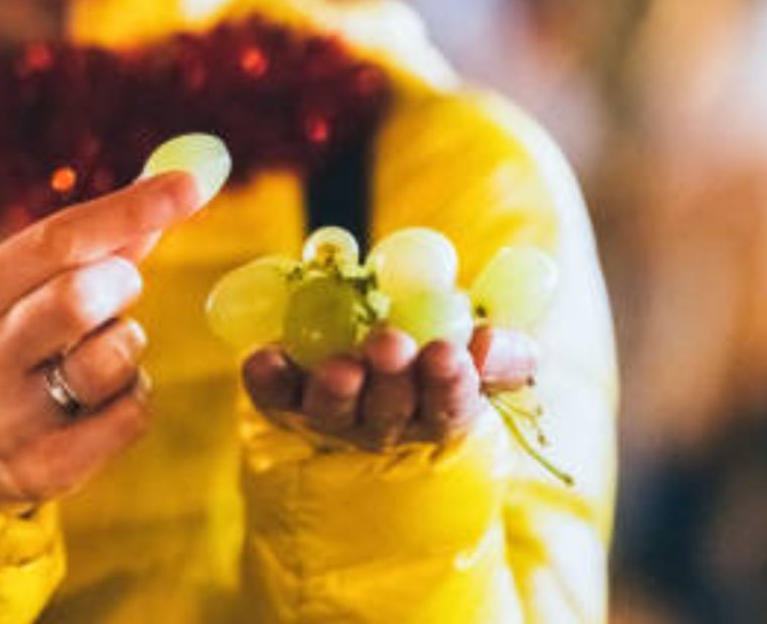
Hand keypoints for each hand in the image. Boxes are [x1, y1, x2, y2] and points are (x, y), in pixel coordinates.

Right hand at [0, 172, 202, 512]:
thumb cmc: (7, 345)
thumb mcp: (18, 292)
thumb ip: (92, 244)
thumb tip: (173, 186)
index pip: (52, 240)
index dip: (128, 209)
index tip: (189, 185)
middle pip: (76, 299)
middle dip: (119, 285)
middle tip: (118, 288)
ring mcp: (3, 423)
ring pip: (108, 362)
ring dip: (128, 345)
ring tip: (103, 350)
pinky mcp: (42, 471)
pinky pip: (129, 417)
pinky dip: (134, 396)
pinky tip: (105, 400)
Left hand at [241, 324, 538, 450]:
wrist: (364, 345)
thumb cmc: (434, 353)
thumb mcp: (478, 352)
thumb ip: (503, 352)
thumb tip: (486, 344)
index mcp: (435, 412)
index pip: (447, 408)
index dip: (448, 385)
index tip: (448, 355)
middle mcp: (381, 422)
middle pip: (386, 413)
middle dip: (390, 381)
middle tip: (389, 345)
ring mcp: (330, 414)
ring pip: (332, 411)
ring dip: (337, 389)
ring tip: (341, 365)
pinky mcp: (284, 398)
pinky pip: (274, 394)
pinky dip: (268, 379)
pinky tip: (264, 359)